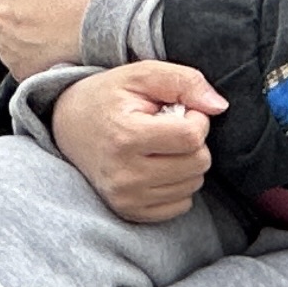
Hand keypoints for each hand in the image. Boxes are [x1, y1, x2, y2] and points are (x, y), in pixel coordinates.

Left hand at [0, 0, 106, 79]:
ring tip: (56, 38)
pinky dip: (35, 62)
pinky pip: (22, 66)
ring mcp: (8, 47)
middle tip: (49, 21)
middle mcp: (0, 18)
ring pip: (8, 45)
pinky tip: (58, 53)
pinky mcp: (22, 71)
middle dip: (16, 20)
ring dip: (24, 42)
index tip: (25, 3)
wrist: (114, 25)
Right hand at [54, 61, 224, 223]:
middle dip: (194, 141)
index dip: (196, 118)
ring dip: (186, 161)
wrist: (68, 126)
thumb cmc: (108, 96)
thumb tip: (219, 107)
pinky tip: (157, 165)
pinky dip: (178, 183)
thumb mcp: (142, 74)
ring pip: (193, 184)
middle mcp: (124, 175)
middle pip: (198, 163)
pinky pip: (182, 204)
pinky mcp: (130, 212)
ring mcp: (126, 198)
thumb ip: (185, 81)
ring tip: (159, 145)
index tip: (180, 110)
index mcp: (126, 137)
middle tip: (168, 127)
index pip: (192, 137)